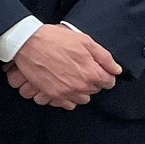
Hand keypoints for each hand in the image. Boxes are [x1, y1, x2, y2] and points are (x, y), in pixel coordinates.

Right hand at [3, 23, 120, 107]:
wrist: (28, 42)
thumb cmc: (56, 39)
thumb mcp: (84, 41)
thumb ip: (104, 57)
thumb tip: (117, 70)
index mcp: (92, 72)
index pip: (109, 82)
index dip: (104, 74)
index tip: (97, 68)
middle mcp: (81, 85)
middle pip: (95, 90)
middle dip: (91, 81)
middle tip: (80, 68)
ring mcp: (66, 92)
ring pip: (83, 99)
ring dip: (81, 90)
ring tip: (72, 77)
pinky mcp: (53, 94)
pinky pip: (68, 104)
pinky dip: (68, 97)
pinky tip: (64, 86)